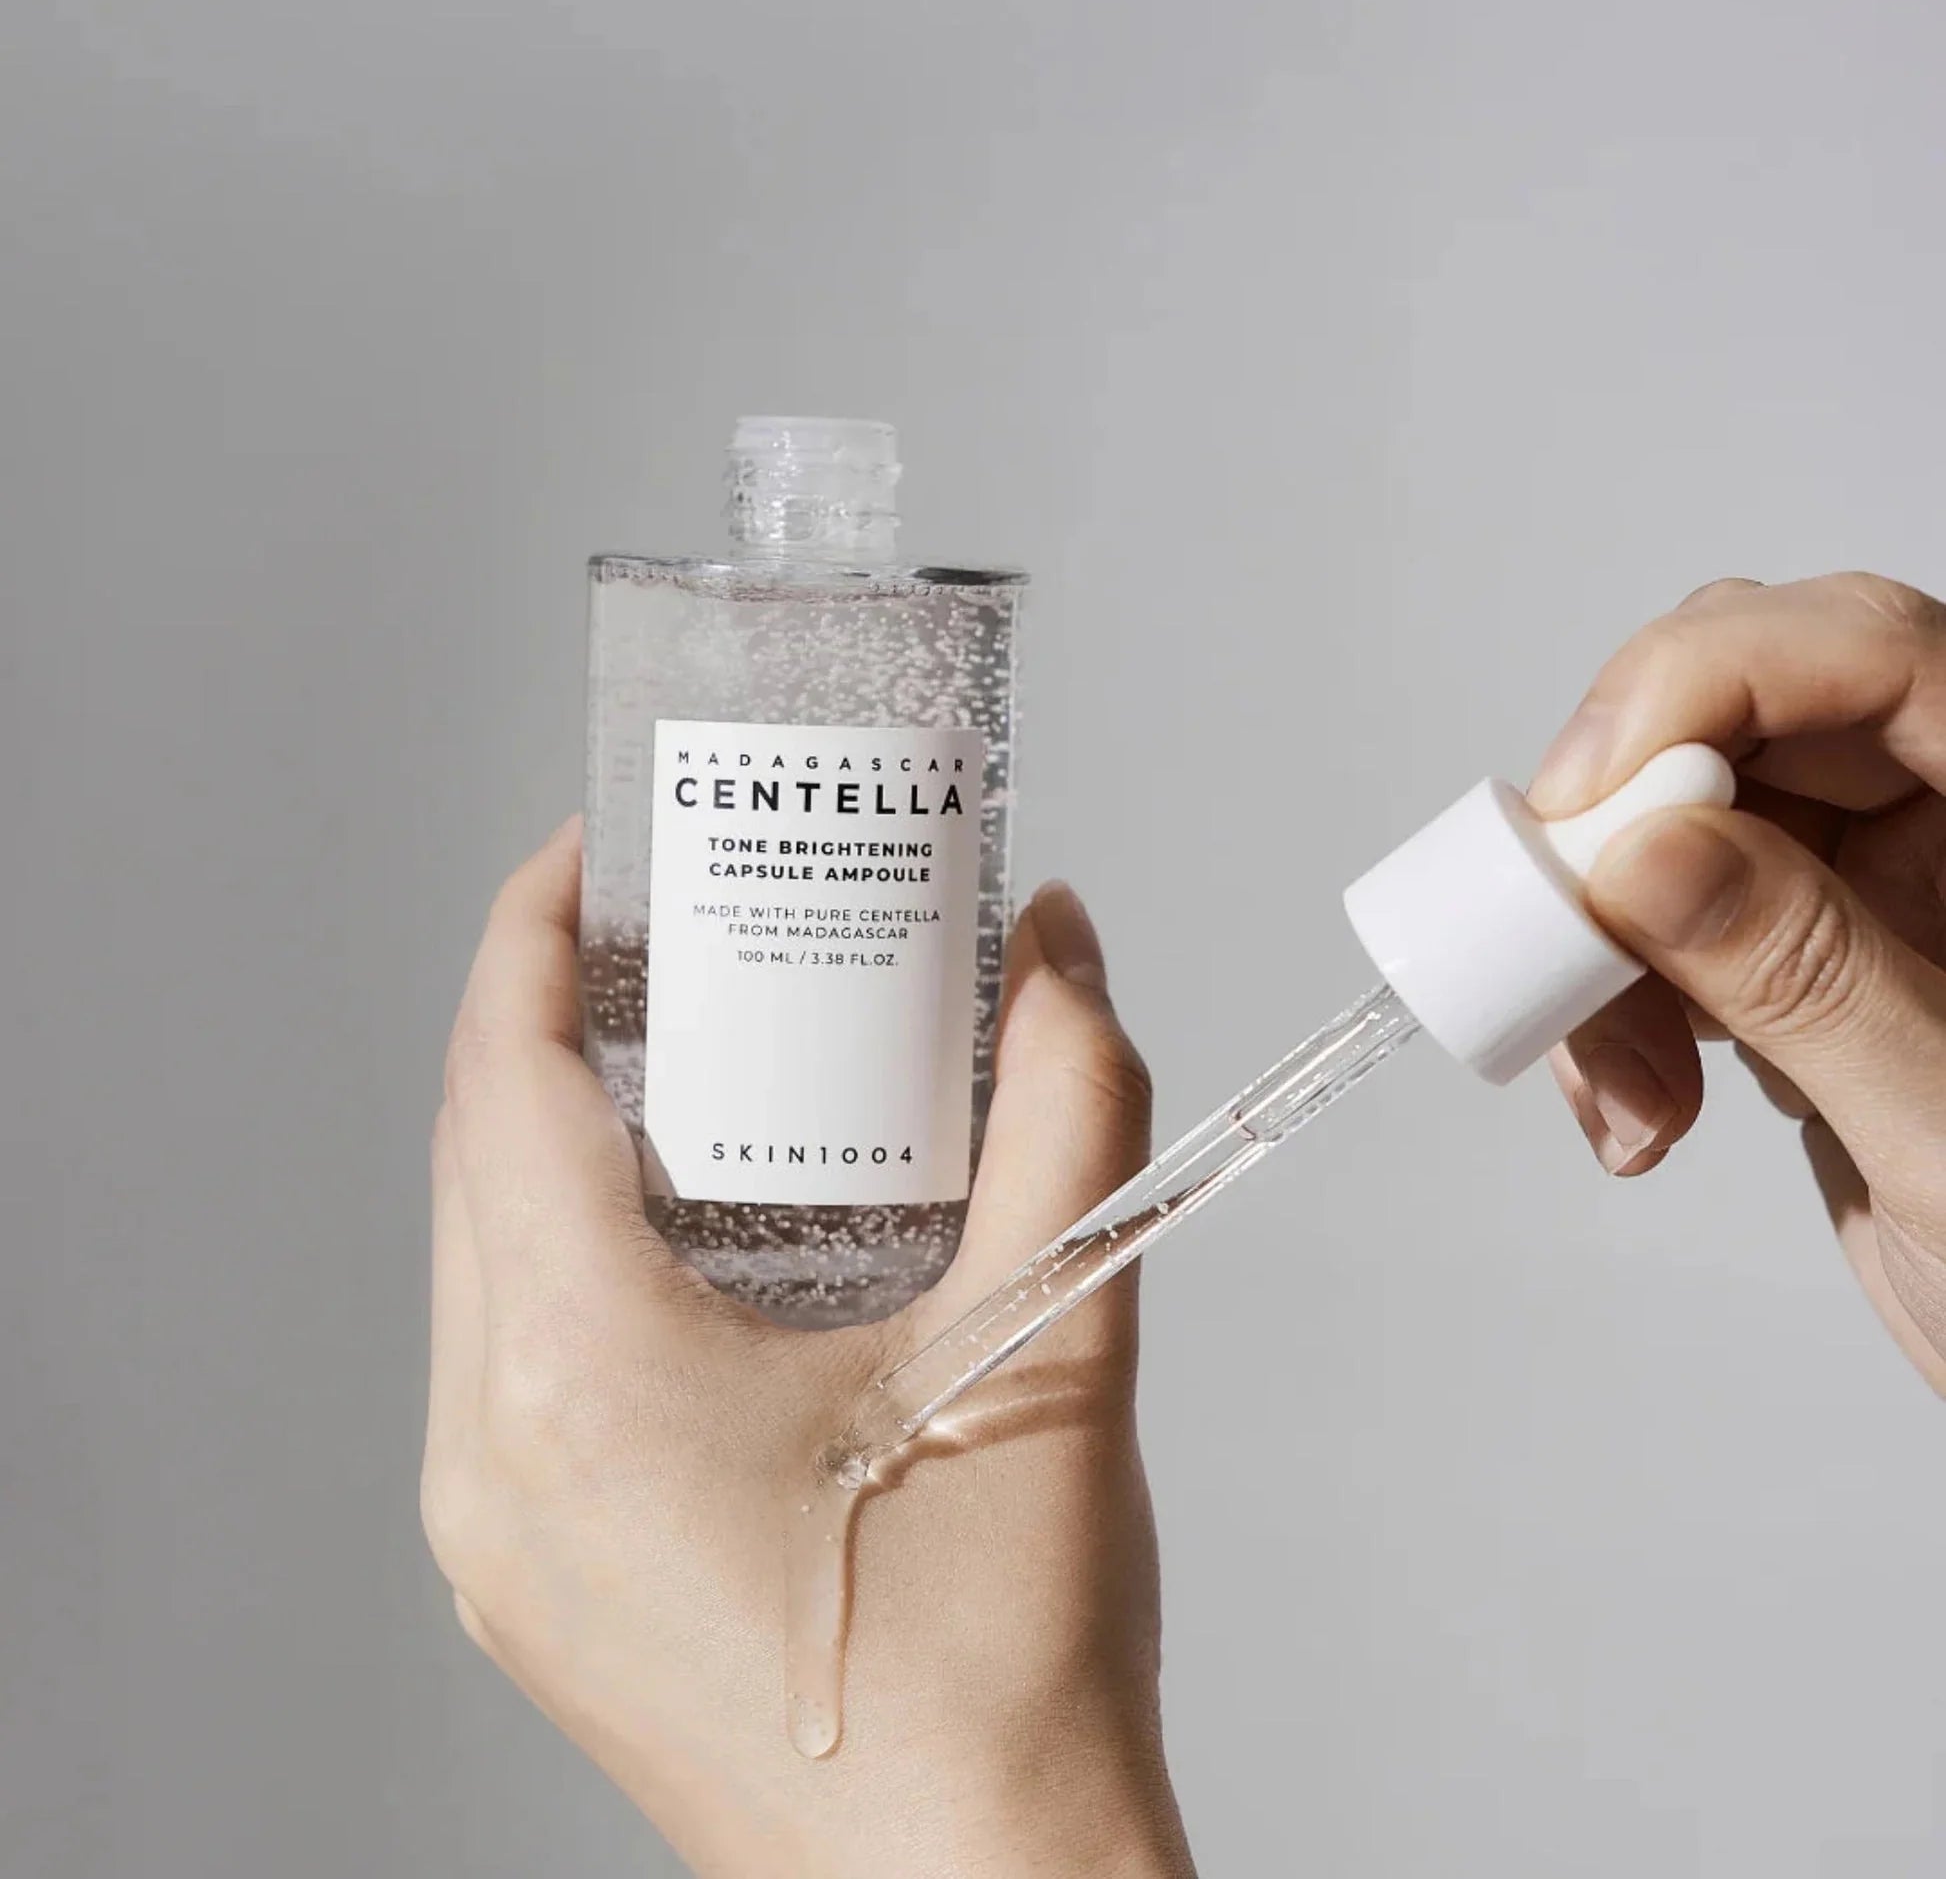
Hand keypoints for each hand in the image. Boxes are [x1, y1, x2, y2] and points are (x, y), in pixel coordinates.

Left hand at [421, 822, 1194, 1877]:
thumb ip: (1069, 1111)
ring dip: (561, 1138)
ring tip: (697, 1070)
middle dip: (557, 1021)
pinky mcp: (533, 1581)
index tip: (598, 852)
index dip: (535, 935)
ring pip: (481, 1261)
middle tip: (680, 944)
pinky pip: (507, 1358)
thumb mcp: (1050, 1345)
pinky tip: (697, 1238)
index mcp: (579, 1378)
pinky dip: (572, 1254)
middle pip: (474, 1157)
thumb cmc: (995, 1668)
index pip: (498, 1081)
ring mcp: (495, 1535)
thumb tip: (1059, 954)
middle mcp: (492, 1456)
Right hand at [1530, 572, 1945, 1392]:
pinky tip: (1644, 1103)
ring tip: (1630, 1090)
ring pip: (1677, 824)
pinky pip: (1664, 920)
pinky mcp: (1804, 953)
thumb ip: (1809, 977)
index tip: (1588, 804)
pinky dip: (1613, 1004)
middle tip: (1573, 941)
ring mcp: (1876, 885)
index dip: (1706, 684)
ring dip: (1605, 950)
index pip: (1866, 653)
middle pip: (1746, 717)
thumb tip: (1649, 850)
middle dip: (1628, 828)